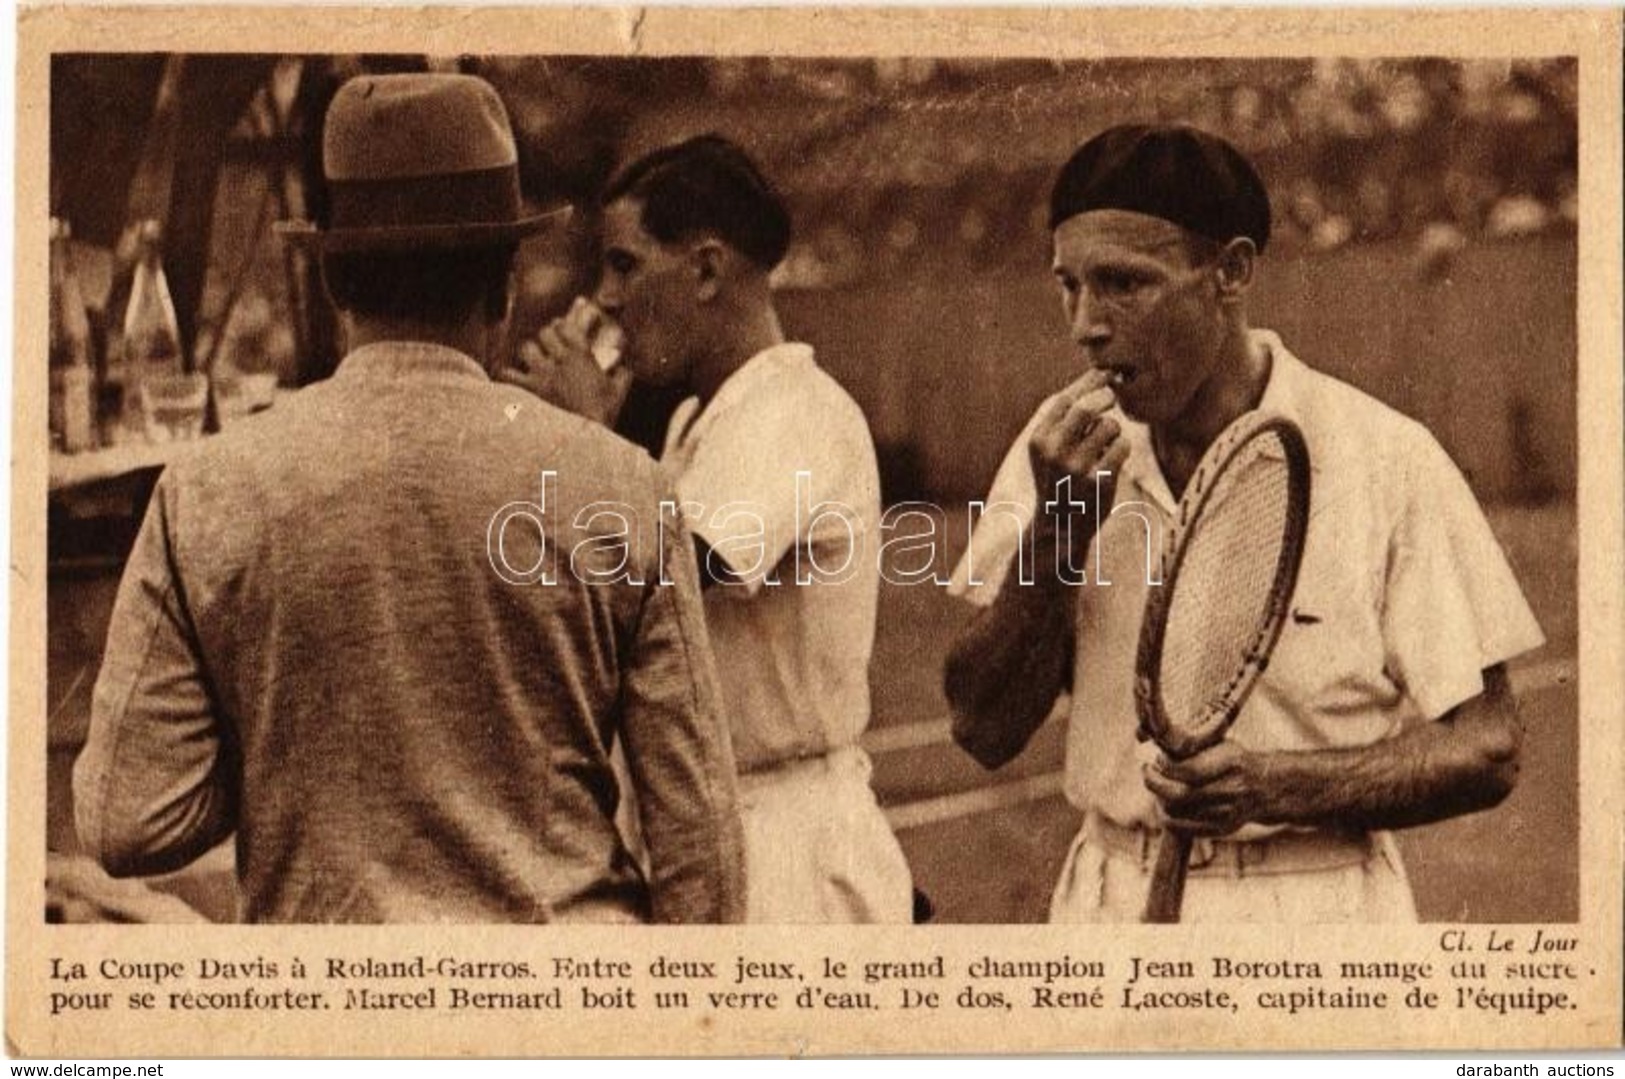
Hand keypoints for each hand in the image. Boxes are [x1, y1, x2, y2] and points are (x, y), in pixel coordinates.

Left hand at [497, 304, 632, 427]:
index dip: (563, 325)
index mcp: (581, 357)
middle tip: (549, 343)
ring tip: (533, 358)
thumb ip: (622, 376)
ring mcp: (542, 374)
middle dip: (547, 336)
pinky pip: (509, 375)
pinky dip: (508, 373)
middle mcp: (559, 360)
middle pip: (545, 333)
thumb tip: (624, 369)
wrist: (583, 438)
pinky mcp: (529, 391)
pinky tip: (509, 375)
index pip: (566, 326)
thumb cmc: (602, 414)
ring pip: (527, 349)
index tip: (563, 328)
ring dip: (529, 351)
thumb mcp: (618, 393)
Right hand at [1027, 368, 1129, 554]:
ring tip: (1105, 443)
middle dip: (1105, 399)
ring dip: (1114, 430)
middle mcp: (1054, 452)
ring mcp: (1076, 468)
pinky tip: (1112, 459)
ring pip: (1109, 426)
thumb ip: (1072, 407)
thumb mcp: (1053, 442)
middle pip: (1087, 407)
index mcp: (1038, 439)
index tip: (1101, 384)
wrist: (1060, 524)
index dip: (1087, 387)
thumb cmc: (1059, 473)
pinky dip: (1121, 449)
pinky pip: (1122, 446)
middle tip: (1111, 400)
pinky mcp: (1099, 481)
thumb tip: (1102, 370)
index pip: (1064, 400)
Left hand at [1142, 742, 1271, 835]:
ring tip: (1159, 785)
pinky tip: (1165, 802)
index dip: (1165, 766)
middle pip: (1178, 794)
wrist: (1265, 787)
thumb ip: (1193, 745)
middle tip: (1148, 771)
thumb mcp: (1220, 744)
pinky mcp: (1219, 828)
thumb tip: (1153, 741)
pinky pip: (1180, 827)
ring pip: (1175, 812)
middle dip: (1155, 782)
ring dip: (1158, 798)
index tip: (1157, 759)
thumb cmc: (1234, 760)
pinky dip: (1166, 815)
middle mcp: (1230, 790)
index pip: (1188, 770)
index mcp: (1231, 762)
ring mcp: (1226, 813)